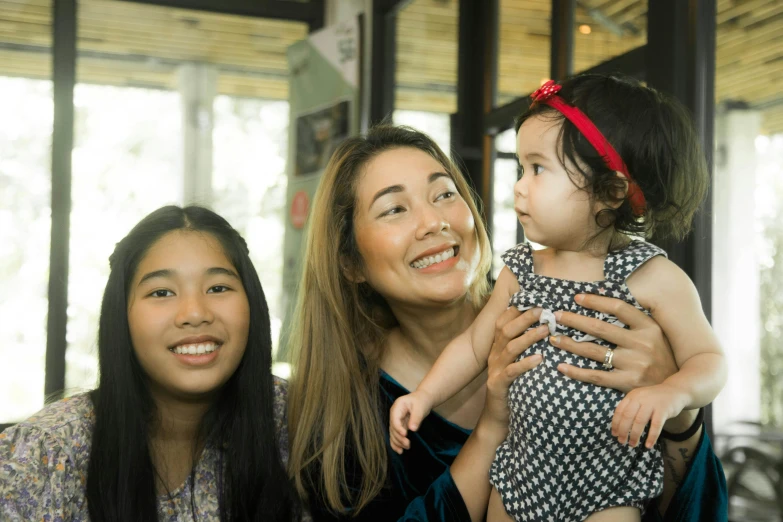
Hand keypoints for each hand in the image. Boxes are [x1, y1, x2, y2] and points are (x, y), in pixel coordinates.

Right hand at [389, 390, 433, 453]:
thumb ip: (416, 418)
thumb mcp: (420, 408)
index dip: (398, 428)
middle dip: (399, 437)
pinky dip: (396, 443)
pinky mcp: (400, 426)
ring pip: (393, 433)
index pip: (394, 419)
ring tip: (406, 448)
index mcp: (397, 407)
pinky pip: (396, 435)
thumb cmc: (421, 401)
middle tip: (408, 444)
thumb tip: (412, 429)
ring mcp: (396, 420)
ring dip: (398, 442)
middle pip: (393, 428)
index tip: (405, 435)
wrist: (423, 399)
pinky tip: (399, 450)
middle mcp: (394, 414)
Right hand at [483, 307, 546, 431]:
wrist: (497, 417)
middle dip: (524, 318)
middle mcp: (494, 355)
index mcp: (497, 348)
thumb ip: (524, 348)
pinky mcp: (498, 385)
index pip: (502, 322)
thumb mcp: (516, 364)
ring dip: (528, 337)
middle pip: (506, 330)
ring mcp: (494, 370)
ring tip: (546, 330)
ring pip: (510, 348)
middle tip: (543, 310)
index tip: (534, 300)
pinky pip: (512, 372)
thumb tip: (545, 328)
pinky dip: (526, 364)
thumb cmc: (513, 388)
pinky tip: (540, 359)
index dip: (516, 310)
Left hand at [552, 294, 677, 392]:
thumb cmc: (659, 356)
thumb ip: (633, 320)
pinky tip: (561, 366)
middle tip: (556, 316)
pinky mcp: (627, 383)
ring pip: (594, 351)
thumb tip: (602, 293)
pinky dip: (576, 371)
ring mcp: (634, 364)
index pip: (618, 308)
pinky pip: (595, 376)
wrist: (673, 389)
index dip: (596, 301)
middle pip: (600, 328)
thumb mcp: (654, 334)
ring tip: (554, 339)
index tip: (577, 297)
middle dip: (574, 320)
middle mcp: (642, 344)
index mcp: (649, 327)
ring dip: (570, 344)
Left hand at [612, 384, 688, 448]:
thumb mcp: (640, 399)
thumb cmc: (654, 399)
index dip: (615, 423)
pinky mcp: (663, 410)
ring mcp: (652, 403)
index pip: (620, 410)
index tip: (614, 434)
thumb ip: (630, 408)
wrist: (675, 391)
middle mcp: (640, 398)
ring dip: (634, 435)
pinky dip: (651, 436)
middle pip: (627, 416)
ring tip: (632, 444)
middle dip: (623, 430)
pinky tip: (648, 445)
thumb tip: (619, 426)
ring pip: (639, 421)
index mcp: (632, 396)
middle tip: (621, 441)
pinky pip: (656, 425)